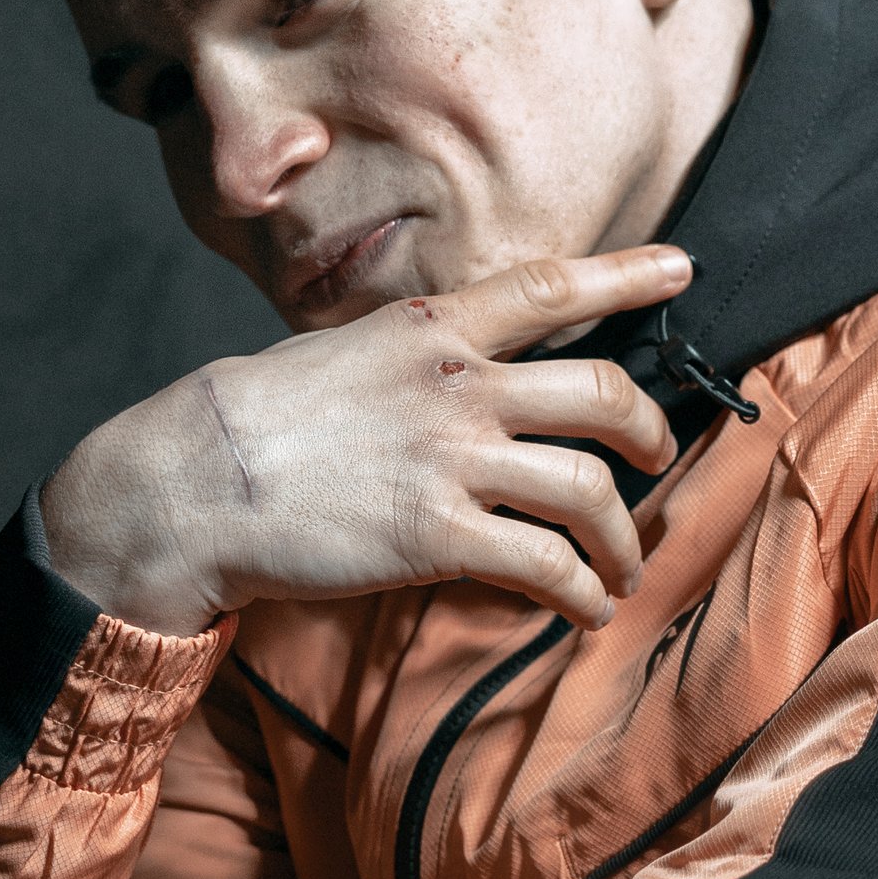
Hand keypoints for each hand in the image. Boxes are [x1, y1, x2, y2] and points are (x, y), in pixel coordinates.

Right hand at [40, 243, 692, 635]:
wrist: (194, 478)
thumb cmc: (261, 422)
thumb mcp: (345, 354)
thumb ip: (415, 358)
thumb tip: (460, 371)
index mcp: (433, 333)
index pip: (549, 286)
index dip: (627, 273)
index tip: (683, 268)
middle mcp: (458, 386)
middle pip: (603, 392)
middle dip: (652, 431)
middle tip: (659, 458)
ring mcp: (452, 459)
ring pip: (590, 488)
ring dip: (624, 537)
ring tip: (620, 567)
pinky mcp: (438, 535)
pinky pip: (546, 565)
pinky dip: (582, 593)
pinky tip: (584, 610)